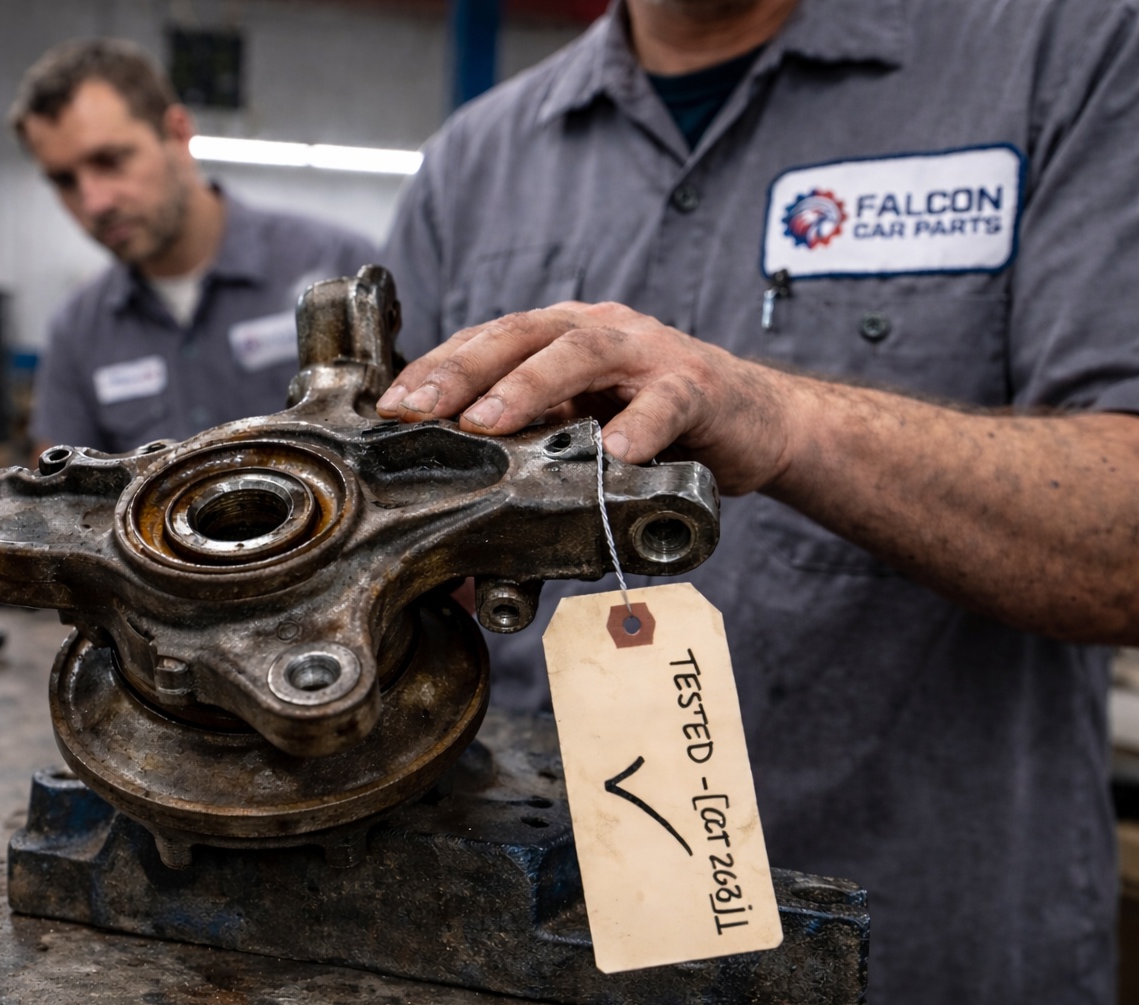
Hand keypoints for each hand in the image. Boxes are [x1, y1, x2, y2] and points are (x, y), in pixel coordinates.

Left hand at [377, 301, 800, 495]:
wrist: (754, 422)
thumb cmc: (652, 427)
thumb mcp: (579, 434)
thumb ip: (528, 458)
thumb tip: (457, 534)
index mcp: (559, 336)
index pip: (483, 341)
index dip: (433, 369)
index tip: (388, 410)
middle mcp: (598, 331)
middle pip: (519, 335)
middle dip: (461, 372)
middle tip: (421, 412)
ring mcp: (648, 353)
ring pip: (582, 354)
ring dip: (530, 387)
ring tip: (490, 423)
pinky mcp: (697, 385)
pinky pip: (666, 400)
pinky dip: (639, 424)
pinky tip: (617, 451)